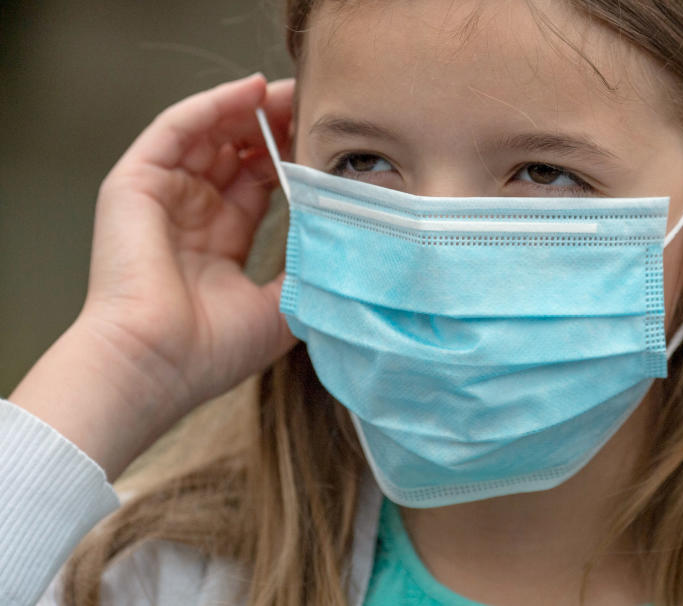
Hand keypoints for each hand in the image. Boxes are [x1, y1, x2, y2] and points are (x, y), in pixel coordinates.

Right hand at [10, 74, 297, 476]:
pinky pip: (178, 129)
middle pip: (236, 151)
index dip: (292, 159)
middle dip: (277, 126)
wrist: (155, 365)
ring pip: (209, 132)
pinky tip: (252, 90)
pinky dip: (214, 105)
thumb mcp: (279, 307)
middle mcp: (189, 213)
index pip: (258, 183)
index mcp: (219, 241)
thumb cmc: (211, 350)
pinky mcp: (134, 183)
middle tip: (317, 105)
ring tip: (293, 90)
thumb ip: (306, 271)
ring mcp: (160, 195)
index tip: (329, 142)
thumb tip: (345, 243)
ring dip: (251, 108)